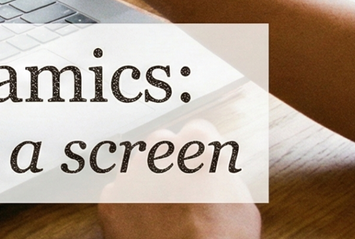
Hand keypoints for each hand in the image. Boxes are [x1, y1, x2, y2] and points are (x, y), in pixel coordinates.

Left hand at [99, 121, 261, 238]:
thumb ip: (225, 176)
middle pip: (162, 142)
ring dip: (148, 180)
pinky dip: (128, 205)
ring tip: (163, 209)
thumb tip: (218, 168)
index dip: (202, 148)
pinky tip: (145, 223)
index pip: (199, 131)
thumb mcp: (242, 206)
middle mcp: (161, 155)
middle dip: (170, 158)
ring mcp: (132, 177)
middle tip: (180, 185)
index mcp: (199, 150)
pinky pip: (118, 193)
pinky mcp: (112, 201)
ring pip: (136, 166)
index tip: (202, 160)